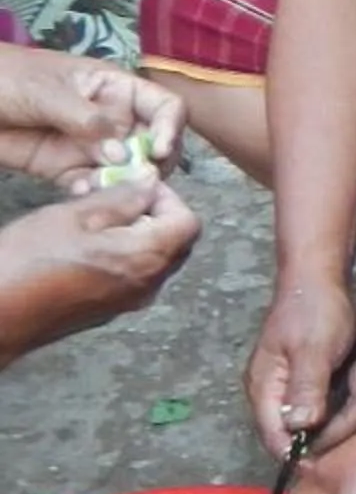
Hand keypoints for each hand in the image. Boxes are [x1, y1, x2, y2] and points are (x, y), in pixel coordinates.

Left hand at [0, 42, 183, 178]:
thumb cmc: (6, 78)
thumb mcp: (46, 90)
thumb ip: (86, 119)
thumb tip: (121, 153)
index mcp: (115, 89)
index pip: (164, 107)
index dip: (170, 128)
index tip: (156, 151)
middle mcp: (112, 119)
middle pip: (153, 144)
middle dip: (151, 164)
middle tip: (138, 180)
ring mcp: (91, 145)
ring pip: (127, 170)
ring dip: (124, 183)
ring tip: (104, 188)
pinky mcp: (67, 168)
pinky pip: (93, 185)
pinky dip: (93, 193)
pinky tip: (80, 192)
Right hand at [0, 182, 195, 362]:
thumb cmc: (29, 261)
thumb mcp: (74, 216)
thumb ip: (120, 198)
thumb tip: (150, 183)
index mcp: (148, 259)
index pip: (189, 222)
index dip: (168, 198)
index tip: (135, 186)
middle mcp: (149, 286)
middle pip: (176, 242)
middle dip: (154, 215)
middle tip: (113, 199)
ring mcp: (130, 302)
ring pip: (154, 259)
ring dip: (137, 234)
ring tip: (94, 220)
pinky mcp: (110, 310)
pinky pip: (133, 276)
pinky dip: (123, 255)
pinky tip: (85, 246)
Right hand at [245, 281, 355, 461]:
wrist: (323, 281)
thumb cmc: (313, 311)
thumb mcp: (313, 349)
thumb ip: (306, 389)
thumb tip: (300, 428)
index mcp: (265, 391)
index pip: (276, 440)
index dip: (303, 453)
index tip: (337, 457)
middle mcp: (278, 398)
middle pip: (308, 436)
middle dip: (343, 420)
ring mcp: (298, 392)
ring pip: (328, 421)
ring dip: (353, 404)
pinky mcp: (318, 385)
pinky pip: (338, 404)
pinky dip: (355, 392)